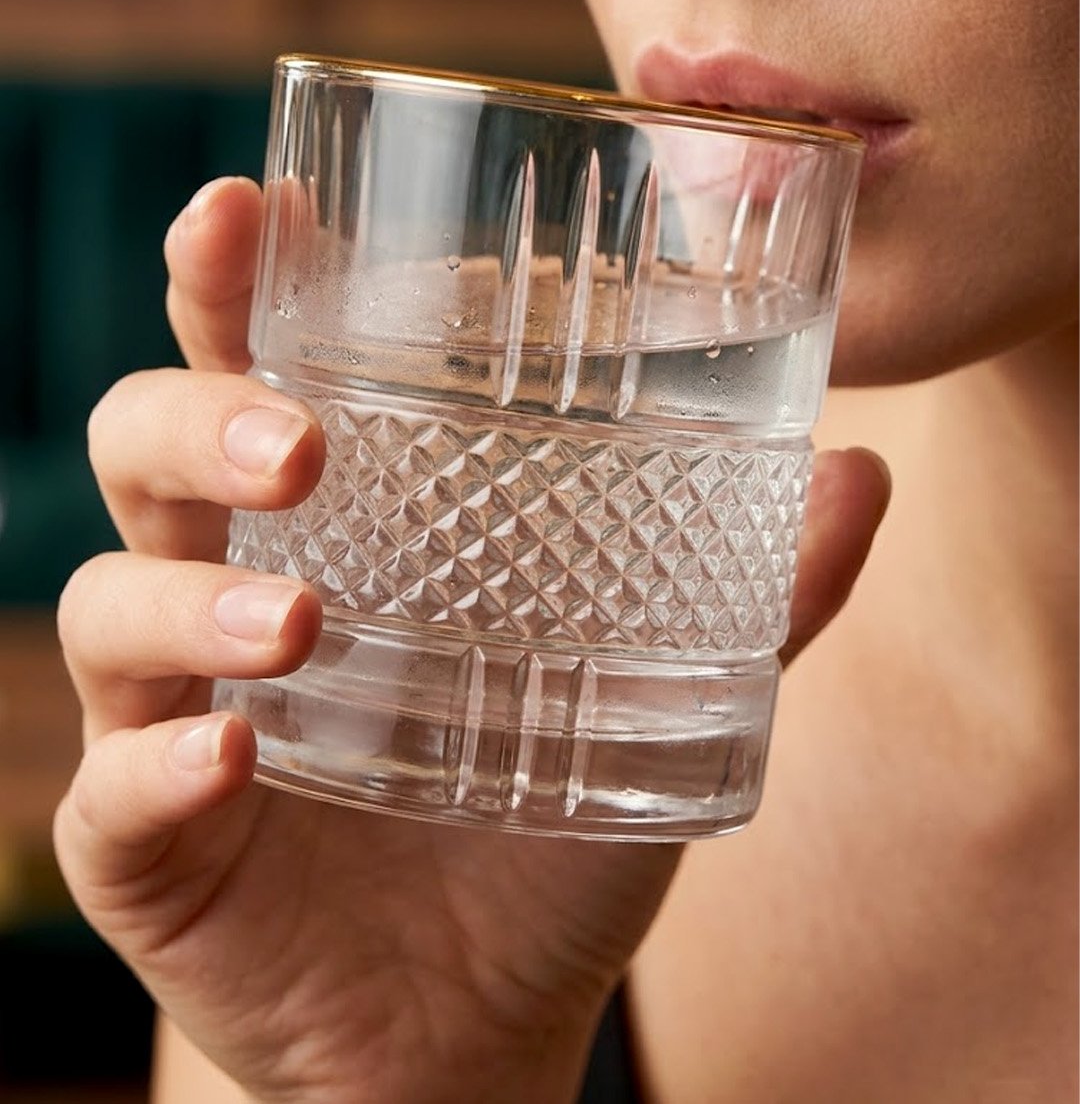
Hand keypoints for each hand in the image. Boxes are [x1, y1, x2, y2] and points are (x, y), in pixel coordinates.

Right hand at [54, 178, 890, 1103]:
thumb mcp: (649, 691)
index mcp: (333, 523)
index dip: (228, 279)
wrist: (477, 1010)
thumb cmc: (538, 813)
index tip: (247, 206)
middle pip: (145, 446)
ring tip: (301, 625)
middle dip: (199, 414)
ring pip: (112, 602)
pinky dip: (159, 767)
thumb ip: (749, 594)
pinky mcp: (149, 840)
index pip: (250, 364)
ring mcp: (174, 711)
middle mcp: (229, 589)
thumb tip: (859, 473)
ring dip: (190, 598)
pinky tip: (230, 761)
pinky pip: (114, 787)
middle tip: (303, 442)